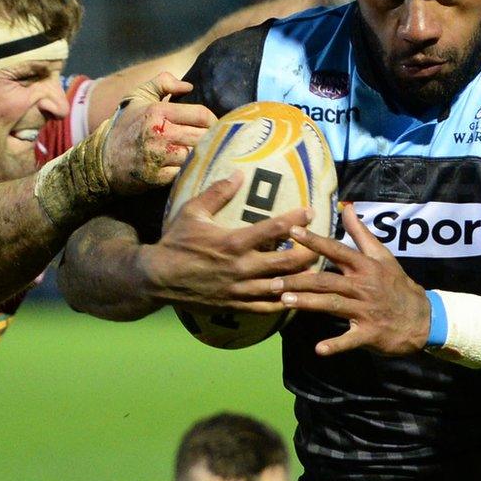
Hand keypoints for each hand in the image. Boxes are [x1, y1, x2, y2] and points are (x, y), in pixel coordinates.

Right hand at [102, 74, 215, 193]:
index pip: (201, 115)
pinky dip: (189, 170)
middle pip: (203, 136)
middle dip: (210, 138)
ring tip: (204, 152)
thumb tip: (188, 86)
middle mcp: (160, 134)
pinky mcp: (158, 177)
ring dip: (201, 154)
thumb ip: (162, 83)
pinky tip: (190, 167)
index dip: (213, 120)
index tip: (214, 125)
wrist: (102, 160)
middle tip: (213, 140)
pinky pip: (185, 172)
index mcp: (158, 112)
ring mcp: (159, 157)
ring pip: (196, 155)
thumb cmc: (124, 126)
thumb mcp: (138, 97)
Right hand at [140, 176, 317, 311]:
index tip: (310, 212)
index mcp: (233, 242)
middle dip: (308, 254)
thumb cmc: (176, 241)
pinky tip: (295, 298)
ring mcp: (239, 289)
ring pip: (280, 288)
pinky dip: (282, 303)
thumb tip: (239, 173)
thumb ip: (218, 193)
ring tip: (317, 273)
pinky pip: (265, 307)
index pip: (273, 230)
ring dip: (300, 281)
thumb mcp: (193, 211)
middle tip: (322, 246)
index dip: (295, 220)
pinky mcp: (234, 305)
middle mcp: (241, 267)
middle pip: (286, 263)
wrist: (157, 278)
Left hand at [278, 203, 431, 356]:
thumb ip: (362, 233)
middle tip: (272, 281)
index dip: (315, 241)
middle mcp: (364, 286)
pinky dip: (335, 345)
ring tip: (284, 301)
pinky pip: (350, 339)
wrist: (422, 317)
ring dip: (308, 303)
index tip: (292, 233)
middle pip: (327, 280)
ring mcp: (366, 310)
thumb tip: (347, 208)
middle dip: (299, 280)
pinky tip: (319, 349)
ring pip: (333, 304)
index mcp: (366, 266)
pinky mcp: (369, 333)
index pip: (337, 250)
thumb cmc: (397, 285)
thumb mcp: (383, 256)